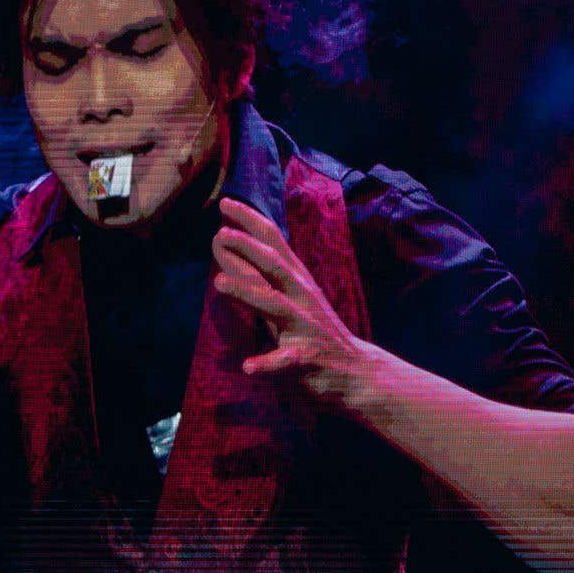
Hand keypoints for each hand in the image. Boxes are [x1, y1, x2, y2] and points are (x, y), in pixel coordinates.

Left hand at [211, 198, 372, 412]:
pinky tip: (248, 367)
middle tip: (220, 234)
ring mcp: (305, 325)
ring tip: (219, 283)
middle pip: (274, 265)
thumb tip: (225, 246)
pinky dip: (266, 363)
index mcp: (297, 279)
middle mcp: (302, 296)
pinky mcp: (306, 357)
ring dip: (247, 292)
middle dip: (248, 247)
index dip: (250, 220)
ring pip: (275, 305)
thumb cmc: (312, 329)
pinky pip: (285, 360)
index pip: (273, 241)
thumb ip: (259, 274)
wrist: (355, 369)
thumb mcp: (289, 296)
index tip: (225, 203)